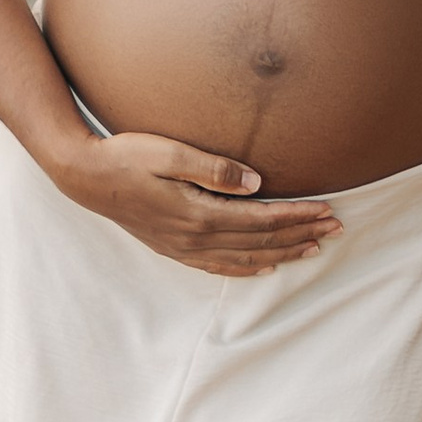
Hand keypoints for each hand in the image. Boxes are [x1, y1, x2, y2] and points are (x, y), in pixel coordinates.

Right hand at [55, 126, 341, 275]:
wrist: (85, 177)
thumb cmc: (126, 156)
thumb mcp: (170, 152)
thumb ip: (215, 169)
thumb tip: (257, 183)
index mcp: (198, 214)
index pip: (262, 220)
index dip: (298, 217)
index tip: (329, 211)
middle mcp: (194, 238)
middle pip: (260, 243)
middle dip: (301, 236)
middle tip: (337, 230)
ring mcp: (183, 247)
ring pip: (245, 258)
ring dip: (282, 254)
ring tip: (313, 248)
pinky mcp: (173, 247)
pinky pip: (219, 267)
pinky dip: (247, 269)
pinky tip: (264, 267)